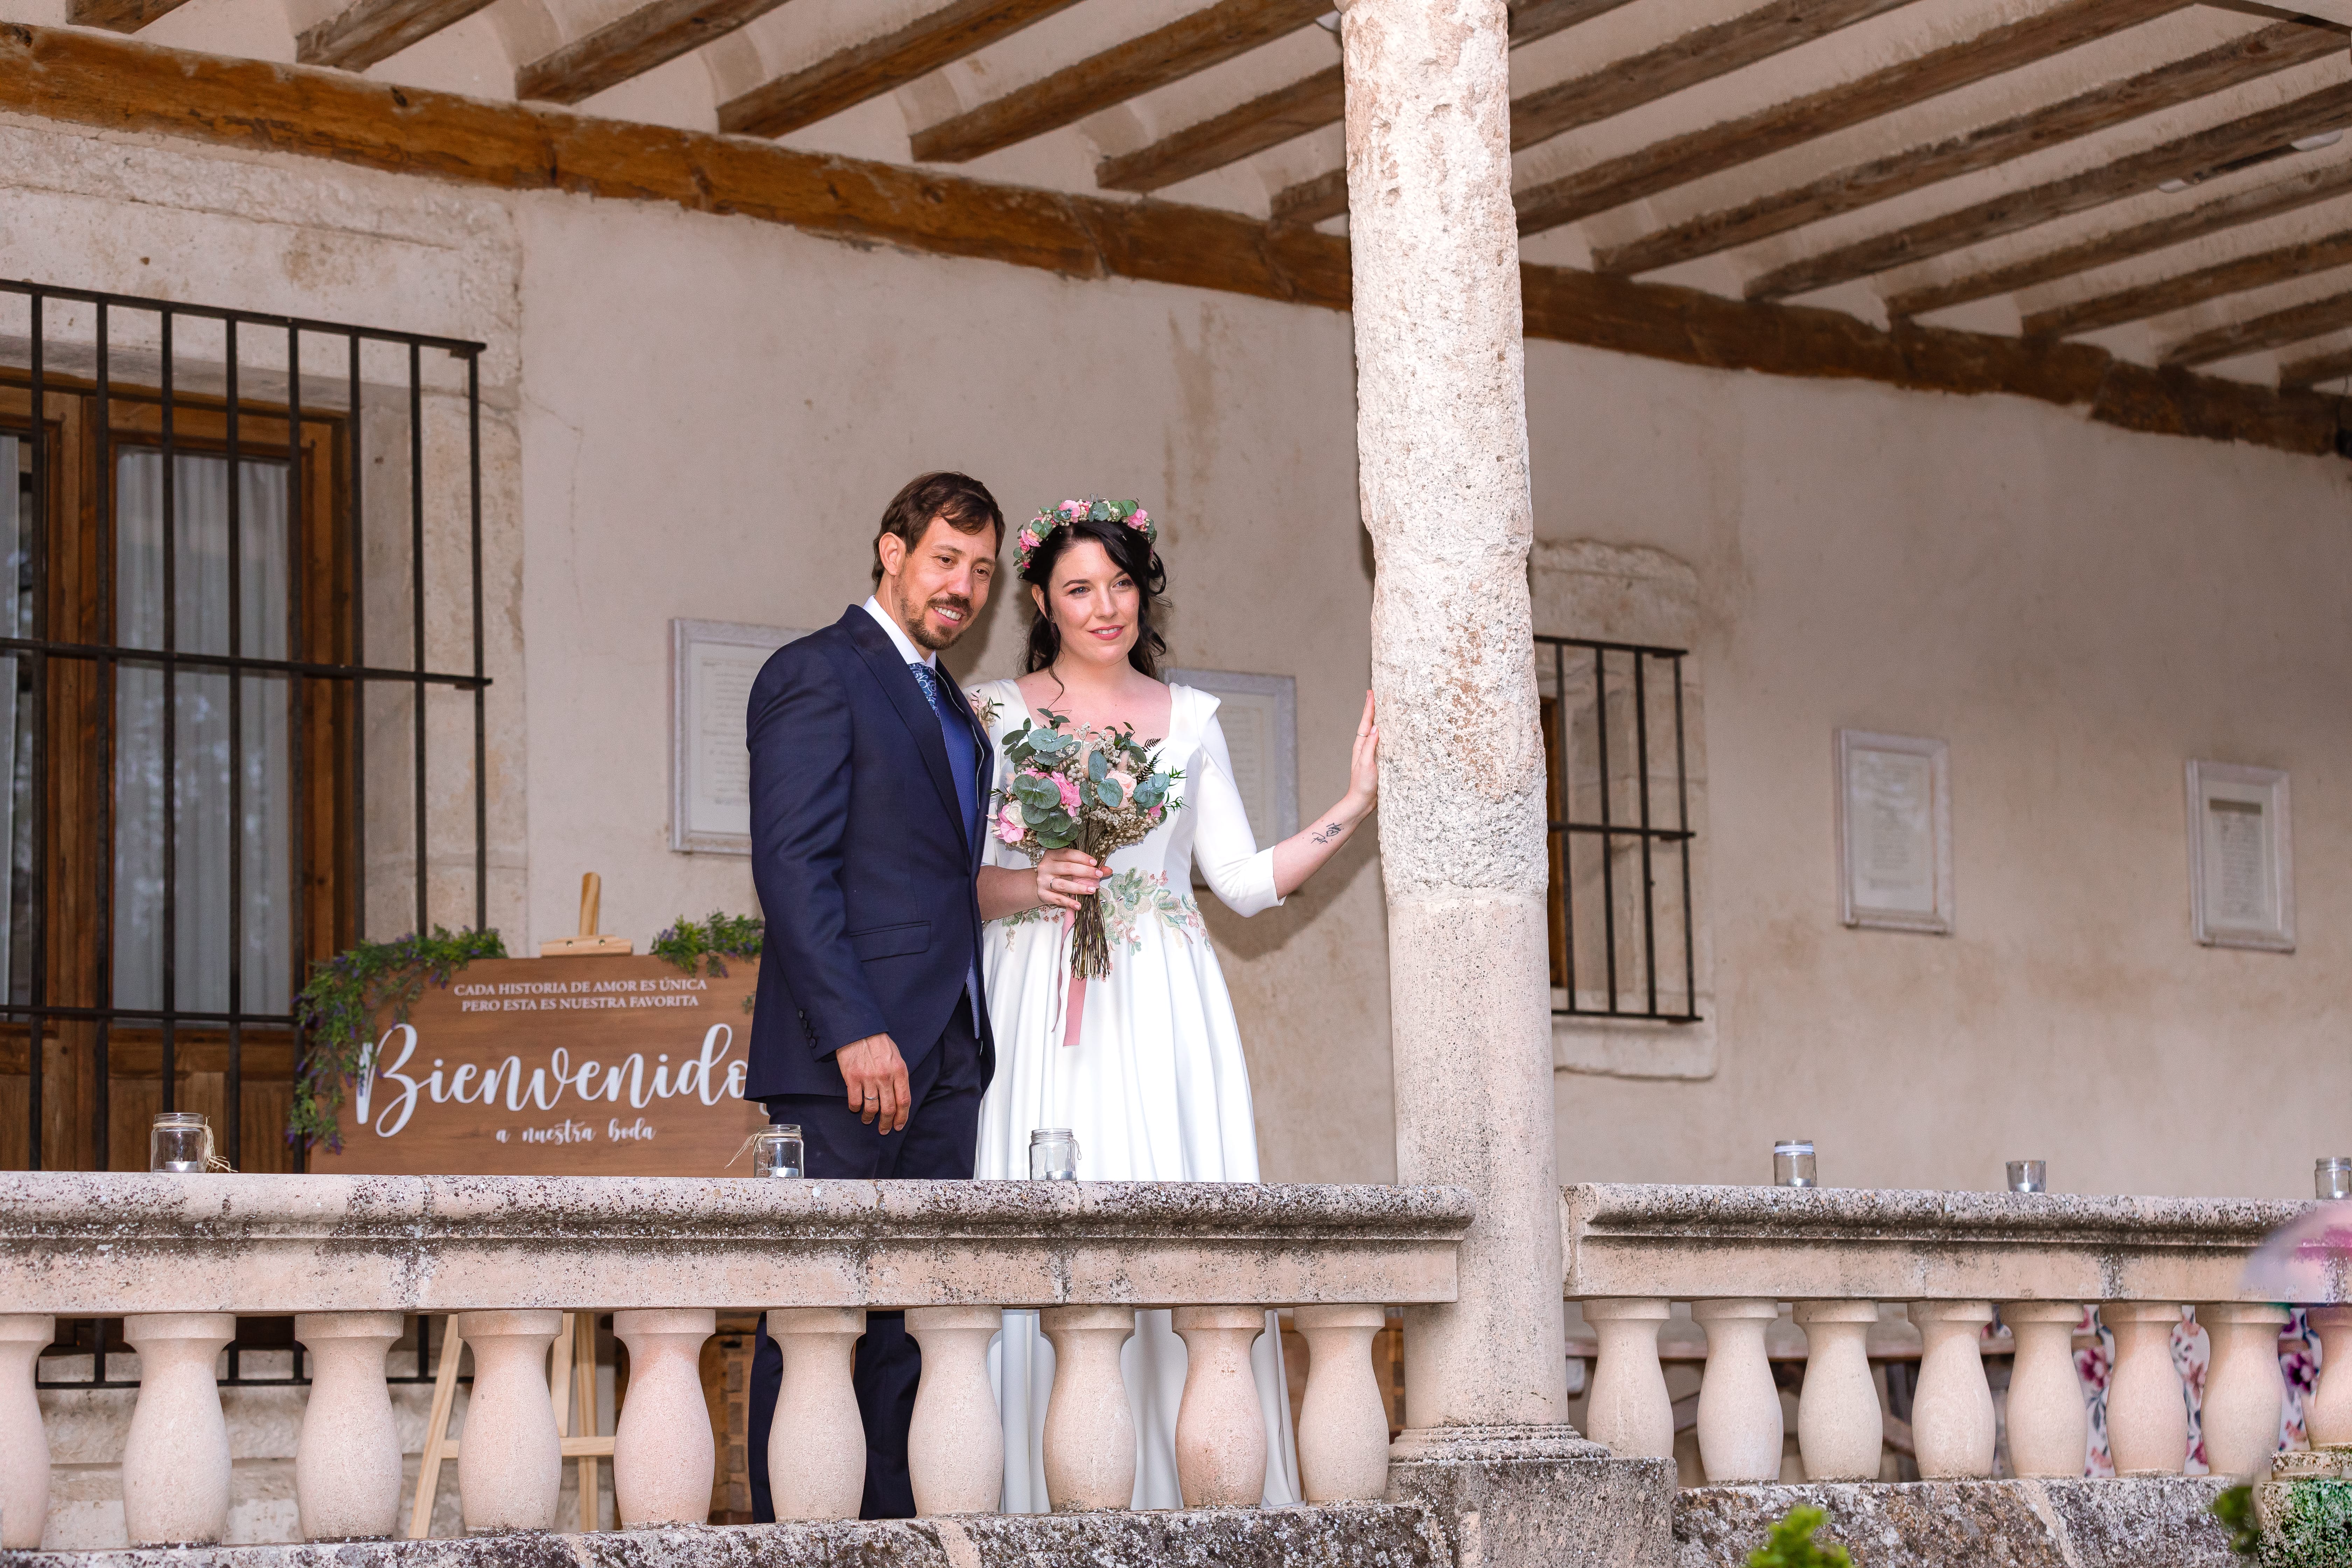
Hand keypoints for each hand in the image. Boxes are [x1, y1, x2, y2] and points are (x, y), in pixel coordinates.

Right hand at [837, 1033, 908, 1133]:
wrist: (859, 1030)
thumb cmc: (879, 1043)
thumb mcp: (896, 1057)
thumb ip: (899, 1076)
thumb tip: (899, 1096)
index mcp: (899, 1071)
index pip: (904, 1101)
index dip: (902, 1117)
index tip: (898, 1126)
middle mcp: (885, 1077)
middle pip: (889, 1108)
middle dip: (886, 1123)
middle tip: (884, 1130)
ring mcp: (868, 1078)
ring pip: (871, 1108)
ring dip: (869, 1118)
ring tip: (867, 1120)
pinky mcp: (852, 1078)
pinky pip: (855, 1101)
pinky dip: (855, 1108)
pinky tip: (855, 1109)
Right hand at [1034, 847, 1101, 911]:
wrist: (1041, 883)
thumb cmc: (1059, 872)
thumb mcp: (1071, 865)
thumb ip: (1088, 866)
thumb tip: (1108, 870)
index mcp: (1052, 855)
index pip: (1068, 854)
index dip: (1082, 857)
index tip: (1095, 862)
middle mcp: (1046, 866)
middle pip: (1067, 868)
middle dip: (1085, 872)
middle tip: (1098, 875)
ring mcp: (1042, 880)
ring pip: (1062, 884)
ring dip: (1078, 888)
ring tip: (1092, 890)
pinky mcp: (1042, 894)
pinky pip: (1057, 899)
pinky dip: (1069, 902)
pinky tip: (1078, 905)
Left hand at [1342, 690, 1378, 815]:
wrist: (1362, 802)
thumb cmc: (1363, 784)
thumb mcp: (1366, 764)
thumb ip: (1370, 746)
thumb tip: (1376, 728)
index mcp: (1361, 745)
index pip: (1366, 722)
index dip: (1369, 707)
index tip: (1371, 693)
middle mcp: (1365, 747)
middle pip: (1370, 723)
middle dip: (1373, 708)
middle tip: (1375, 693)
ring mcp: (1371, 753)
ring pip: (1376, 731)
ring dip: (1379, 718)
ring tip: (1383, 706)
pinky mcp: (1378, 760)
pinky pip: (1383, 742)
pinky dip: (1387, 733)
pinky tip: (1391, 731)